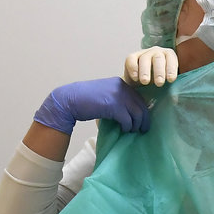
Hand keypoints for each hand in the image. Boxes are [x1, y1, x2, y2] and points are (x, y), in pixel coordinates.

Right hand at [33, 77, 148, 133]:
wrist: (69, 100)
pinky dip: (127, 127)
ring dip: (136, 125)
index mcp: (120, 83)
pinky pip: (128, 120)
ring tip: (131, 131)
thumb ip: (118, 99)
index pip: (139, 97)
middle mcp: (122, 87)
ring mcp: (118, 96)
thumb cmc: (86, 100)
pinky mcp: (114, 106)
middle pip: (141, 105)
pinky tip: (123, 130)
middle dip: (144, 119)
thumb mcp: (105, 94)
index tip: (142, 121)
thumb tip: (131, 113)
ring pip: (137, 114)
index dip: (143, 110)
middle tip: (143, 129)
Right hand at [124, 46, 178, 86]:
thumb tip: (175, 99)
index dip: (171, 69)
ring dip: (145, 71)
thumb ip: (171, 90)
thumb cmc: (158, 83)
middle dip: (159, 71)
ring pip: (145, 59)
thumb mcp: (166, 85)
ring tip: (145, 82)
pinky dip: (133, 69)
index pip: (171, 60)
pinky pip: (131, 60)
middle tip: (159, 83)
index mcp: (169, 57)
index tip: (170, 80)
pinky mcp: (132, 57)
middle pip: (158, 58)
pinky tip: (135, 78)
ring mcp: (144, 53)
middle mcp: (157, 52)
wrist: (140, 84)